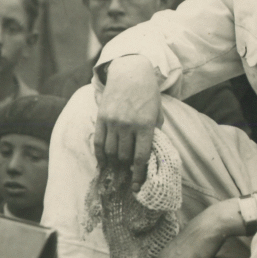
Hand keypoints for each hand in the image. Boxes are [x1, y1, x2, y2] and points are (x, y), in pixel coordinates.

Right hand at [93, 55, 161, 190]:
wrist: (130, 71)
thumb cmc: (148, 92)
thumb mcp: (157, 111)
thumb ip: (154, 130)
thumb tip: (149, 150)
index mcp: (145, 125)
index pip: (140, 157)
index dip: (139, 175)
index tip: (137, 187)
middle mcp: (128, 125)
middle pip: (124, 157)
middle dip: (126, 168)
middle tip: (128, 173)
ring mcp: (113, 122)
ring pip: (111, 152)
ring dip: (114, 162)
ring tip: (118, 167)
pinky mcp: (101, 118)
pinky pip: (99, 142)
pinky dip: (101, 155)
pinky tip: (104, 161)